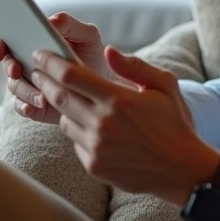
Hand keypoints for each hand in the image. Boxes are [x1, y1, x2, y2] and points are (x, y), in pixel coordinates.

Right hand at [0, 12, 110, 124]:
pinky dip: (27, 106)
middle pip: (7, 63)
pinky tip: (38, 105)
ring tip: (42, 95)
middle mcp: (26, 63)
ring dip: (25, 90)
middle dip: (9, 67)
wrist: (102, 86)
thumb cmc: (91, 55)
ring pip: (15, 86)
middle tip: (17, 70)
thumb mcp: (86, 35)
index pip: (9, 39)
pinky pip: (22, 106)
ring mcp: (28, 84)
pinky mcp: (33, 104)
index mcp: (34, 42)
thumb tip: (50, 21)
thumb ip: (69, 24)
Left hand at [30, 46, 218, 201]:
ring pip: (65, 120)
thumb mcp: (164, 86)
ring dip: (63, 107)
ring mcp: (96, 147)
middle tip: (37, 71)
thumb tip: (108, 51)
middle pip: (58, 96)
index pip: (72, 75)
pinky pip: (75, 142)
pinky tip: (92, 127)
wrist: (182, 169)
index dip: (51, 62)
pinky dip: (79, 131)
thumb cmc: (174, 123)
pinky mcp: (94, 165)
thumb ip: (135, 66)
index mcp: (118, 100)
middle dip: (44, 80)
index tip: (41, 53)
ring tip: (70, 99)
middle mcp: (102, 124)